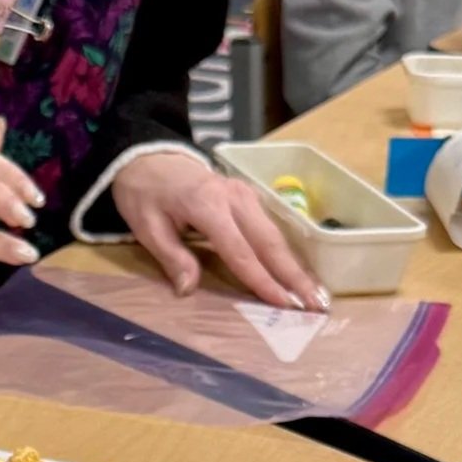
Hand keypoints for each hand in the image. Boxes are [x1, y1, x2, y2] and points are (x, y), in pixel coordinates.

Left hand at [111, 150, 326, 311]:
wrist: (148, 157)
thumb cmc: (145, 194)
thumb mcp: (146, 226)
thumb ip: (171, 256)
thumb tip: (188, 290)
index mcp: (208, 204)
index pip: (240, 250)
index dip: (261, 279)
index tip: (283, 303)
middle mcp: (235, 197)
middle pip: (269, 242)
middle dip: (294, 276)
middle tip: (317, 305)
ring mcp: (245, 195)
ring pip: (276, 235)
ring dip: (296, 266)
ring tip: (316, 295)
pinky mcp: (249, 197)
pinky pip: (271, 228)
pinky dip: (286, 253)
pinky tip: (299, 274)